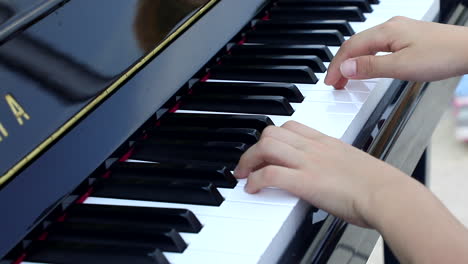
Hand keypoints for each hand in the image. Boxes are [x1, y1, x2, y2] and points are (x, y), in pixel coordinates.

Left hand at [234, 121, 408, 227]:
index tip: (266, 149)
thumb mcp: (354, 166)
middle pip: (272, 132)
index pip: (291, 126)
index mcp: (327, 142)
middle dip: (254, 147)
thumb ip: (337, 164)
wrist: (390, 195)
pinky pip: (269, 174)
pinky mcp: (306, 182)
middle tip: (248, 163)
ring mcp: (309, 163)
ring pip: (266, 147)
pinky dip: (254, 180)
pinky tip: (252, 188)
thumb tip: (330, 174)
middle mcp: (315, 148)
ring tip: (243, 175)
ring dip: (248, 161)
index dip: (272, 136)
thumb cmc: (380, 185)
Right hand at [325, 16, 467, 88]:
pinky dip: (366, 58)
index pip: (350, 48)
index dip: (337, 66)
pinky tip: (367, 66)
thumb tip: (345, 68)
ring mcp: (399, 31)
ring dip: (353, 61)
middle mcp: (390, 27)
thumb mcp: (401, 66)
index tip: (329, 82)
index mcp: (385, 32)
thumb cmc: (442, 55)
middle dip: (341, 64)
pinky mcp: (407, 37)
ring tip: (346, 77)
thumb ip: (370, 67)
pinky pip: (377, 46)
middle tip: (334, 82)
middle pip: (355, 44)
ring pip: (366, 45)